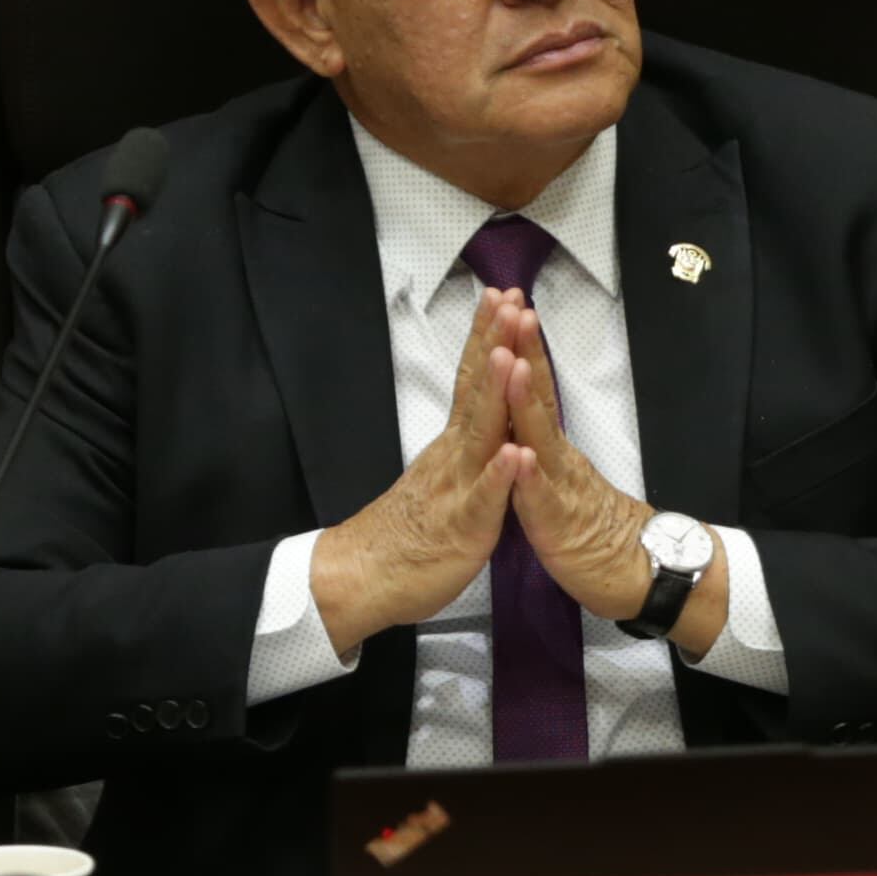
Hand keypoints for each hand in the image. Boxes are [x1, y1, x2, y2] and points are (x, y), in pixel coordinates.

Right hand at [311, 286, 525, 656]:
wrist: (363, 577)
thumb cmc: (407, 534)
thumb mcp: (443, 479)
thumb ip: (465, 449)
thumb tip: (485, 420)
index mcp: (454, 445)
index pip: (473, 380)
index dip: (488, 338)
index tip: (502, 297)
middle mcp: (455, 455)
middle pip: (477, 391)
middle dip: (495, 344)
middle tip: (508, 300)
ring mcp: (458, 487)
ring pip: (479, 434)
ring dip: (494, 393)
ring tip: (508, 355)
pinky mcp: (464, 527)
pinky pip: (483, 499)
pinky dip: (499, 476)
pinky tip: (513, 454)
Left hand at [489, 296, 662, 621]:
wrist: (636, 572)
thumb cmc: (591, 529)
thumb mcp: (559, 479)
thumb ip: (542, 447)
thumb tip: (524, 415)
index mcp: (552, 448)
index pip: (533, 390)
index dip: (520, 349)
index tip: (507, 309)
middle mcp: (558, 458)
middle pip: (540, 399)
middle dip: (526, 354)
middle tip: (517, 311)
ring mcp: (560, 489)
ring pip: (541, 440)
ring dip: (527, 402)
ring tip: (516, 365)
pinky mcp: (558, 526)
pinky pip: (543, 500)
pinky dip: (532, 477)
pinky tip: (524, 455)